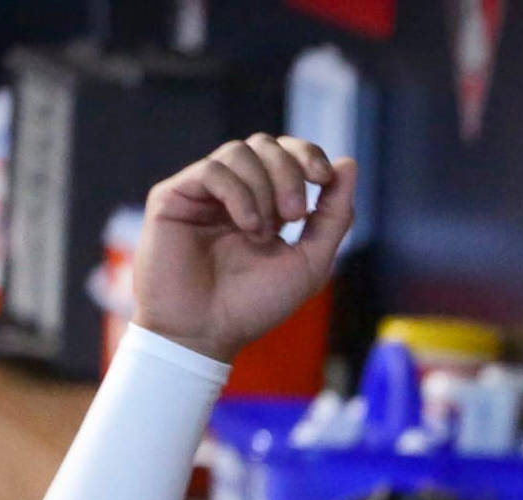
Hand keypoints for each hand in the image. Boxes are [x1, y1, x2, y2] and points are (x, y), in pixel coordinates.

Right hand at [133, 134, 354, 363]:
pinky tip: (247, 227)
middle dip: (290, 172)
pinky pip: (214, 170)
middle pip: (266, 144)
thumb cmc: (254, 305)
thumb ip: (333, 216)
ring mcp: (202, 193)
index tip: (325, 179)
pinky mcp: (173, 196)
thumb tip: (349, 164)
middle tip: (295, 216)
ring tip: (263, 233)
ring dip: (264, 188)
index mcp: (265, 203)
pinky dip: (239, 194)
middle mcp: (233, 192)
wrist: (205, 332)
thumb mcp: (310, 262)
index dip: (308, 155)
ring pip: (240, 151)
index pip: (287, 154)